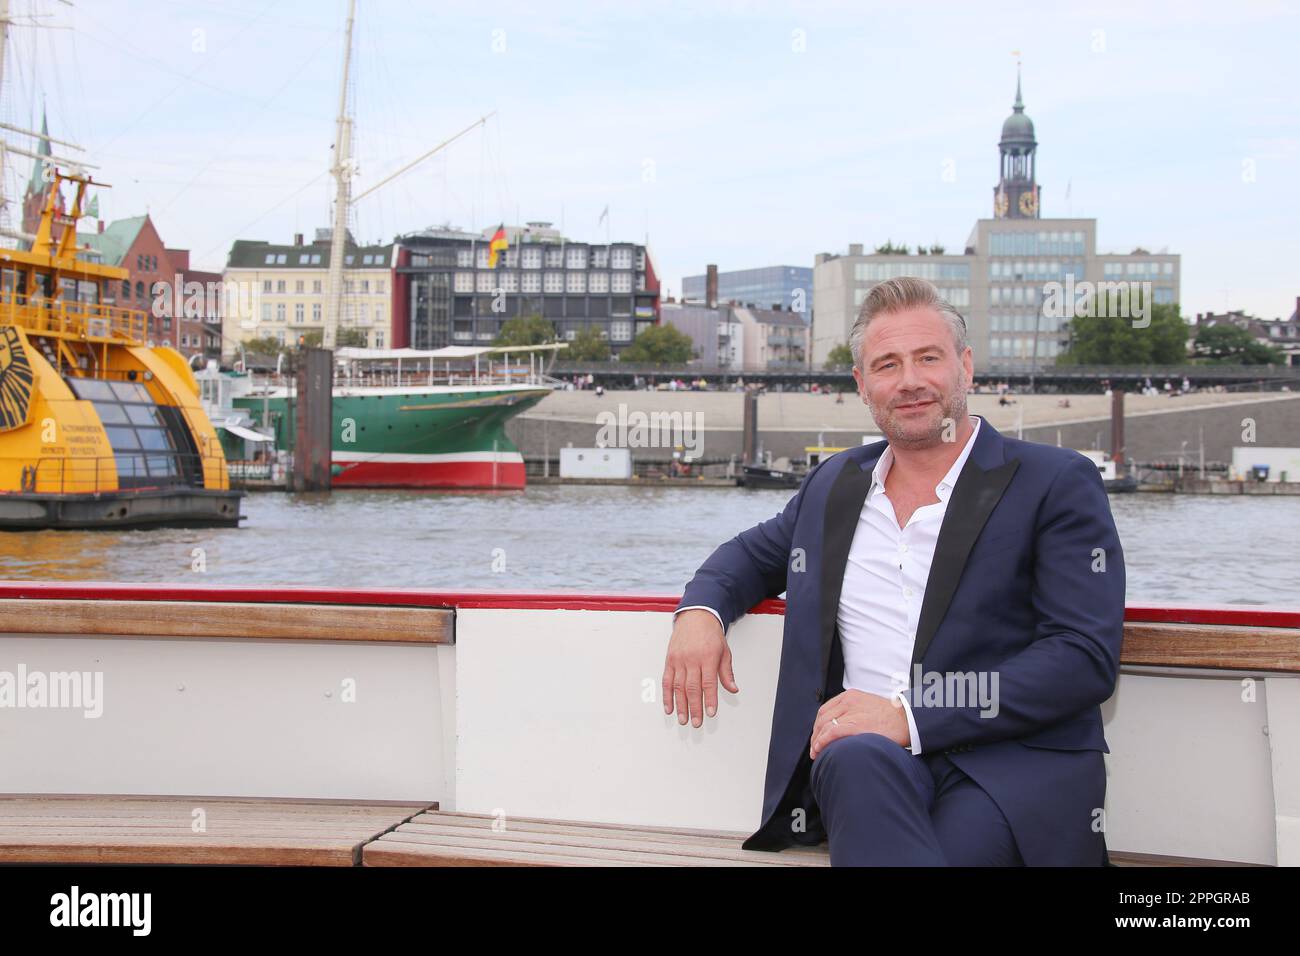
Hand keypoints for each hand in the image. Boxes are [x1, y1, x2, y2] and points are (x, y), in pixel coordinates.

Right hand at [662, 609, 737, 726]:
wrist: (696, 616)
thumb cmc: (711, 634)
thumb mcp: (724, 651)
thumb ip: (727, 672)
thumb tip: (733, 689)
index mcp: (707, 658)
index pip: (709, 683)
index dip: (710, 700)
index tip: (711, 713)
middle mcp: (692, 660)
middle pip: (692, 688)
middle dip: (694, 708)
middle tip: (696, 722)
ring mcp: (679, 660)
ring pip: (678, 687)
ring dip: (680, 705)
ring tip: (683, 719)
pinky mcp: (670, 660)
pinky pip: (667, 680)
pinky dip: (667, 696)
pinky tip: (669, 708)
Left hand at [809, 689, 909, 759]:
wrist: (908, 719)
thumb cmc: (892, 717)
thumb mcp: (869, 706)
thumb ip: (855, 713)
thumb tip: (843, 728)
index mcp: (851, 696)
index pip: (825, 710)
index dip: (818, 725)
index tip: (818, 736)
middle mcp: (848, 702)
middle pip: (822, 718)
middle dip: (816, 734)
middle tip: (815, 748)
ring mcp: (851, 712)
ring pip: (824, 725)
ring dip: (816, 740)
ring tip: (816, 752)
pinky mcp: (855, 724)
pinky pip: (831, 732)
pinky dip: (822, 741)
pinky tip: (819, 750)